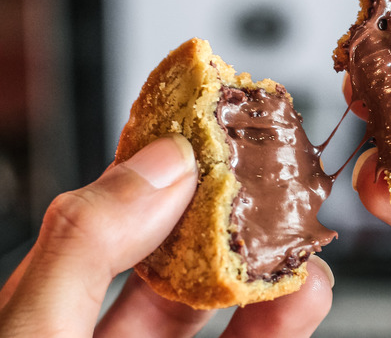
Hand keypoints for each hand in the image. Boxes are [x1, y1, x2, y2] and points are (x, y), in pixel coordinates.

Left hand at [0, 135, 332, 336]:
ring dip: (270, 260)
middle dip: (227, 205)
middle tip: (268, 168)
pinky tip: (307, 290)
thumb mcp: (31, 332)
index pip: (105, 213)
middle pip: (174, 250)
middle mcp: (101, 330)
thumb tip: (162, 162)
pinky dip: (287, 320)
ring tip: (299, 223)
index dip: (156, 165)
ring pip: (222, 298)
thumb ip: (85, 246)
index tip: (206, 125)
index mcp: (44, 301)